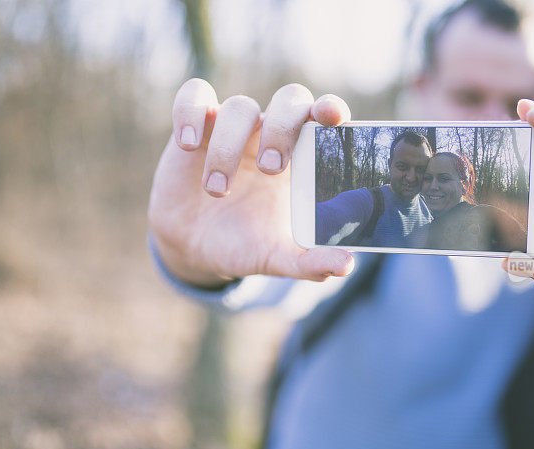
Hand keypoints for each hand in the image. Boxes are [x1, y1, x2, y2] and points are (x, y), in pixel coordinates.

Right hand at [148, 80, 354, 286]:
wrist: (195, 248)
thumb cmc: (246, 243)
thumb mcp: (277, 258)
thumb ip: (309, 262)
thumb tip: (345, 267)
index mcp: (303, 157)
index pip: (324, 116)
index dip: (330, 108)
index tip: (332, 118)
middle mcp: (271, 134)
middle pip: (288, 100)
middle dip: (283, 128)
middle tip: (271, 169)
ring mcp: (233, 128)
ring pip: (239, 107)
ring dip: (228, 146)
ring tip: (217, 190)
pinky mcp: (196, 128)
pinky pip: (193, 97)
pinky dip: (190, 112)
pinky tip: (188, 144)